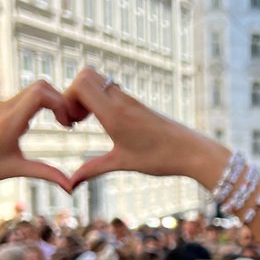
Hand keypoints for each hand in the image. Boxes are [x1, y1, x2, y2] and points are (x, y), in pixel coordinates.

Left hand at [0, 82, 73, 191]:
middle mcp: (6, 108)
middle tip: (67, 123)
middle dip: (60, 100)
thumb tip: (70, 187)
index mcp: (9, 122)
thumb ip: (45, 173)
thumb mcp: (15, 170)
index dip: (60, 103)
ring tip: (62, 123)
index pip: (40, 94)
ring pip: (35, 89)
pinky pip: (27, 97)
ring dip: (52, 101)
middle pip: (41, 86)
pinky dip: (43, 104)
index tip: (66, 124)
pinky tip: (47, 122)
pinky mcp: (2, 109)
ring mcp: (3, 106)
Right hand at [62, 68, 221, 188]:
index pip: (80, 84)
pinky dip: (99, 100)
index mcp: (114, 113)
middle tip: (76, 118)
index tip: (71, 122)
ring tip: (87, 120)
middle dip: (73, 93)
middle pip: (86, 75)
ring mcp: (129, 99)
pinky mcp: (136, 103)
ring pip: (99, 80)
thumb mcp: (122, 163)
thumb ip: (92, 169)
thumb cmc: (160, 158)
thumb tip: (71, 184)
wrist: (192, 151)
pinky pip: (110, 90)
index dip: (67, 99)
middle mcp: (121, 100)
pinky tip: (104, 122)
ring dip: (86, 96)